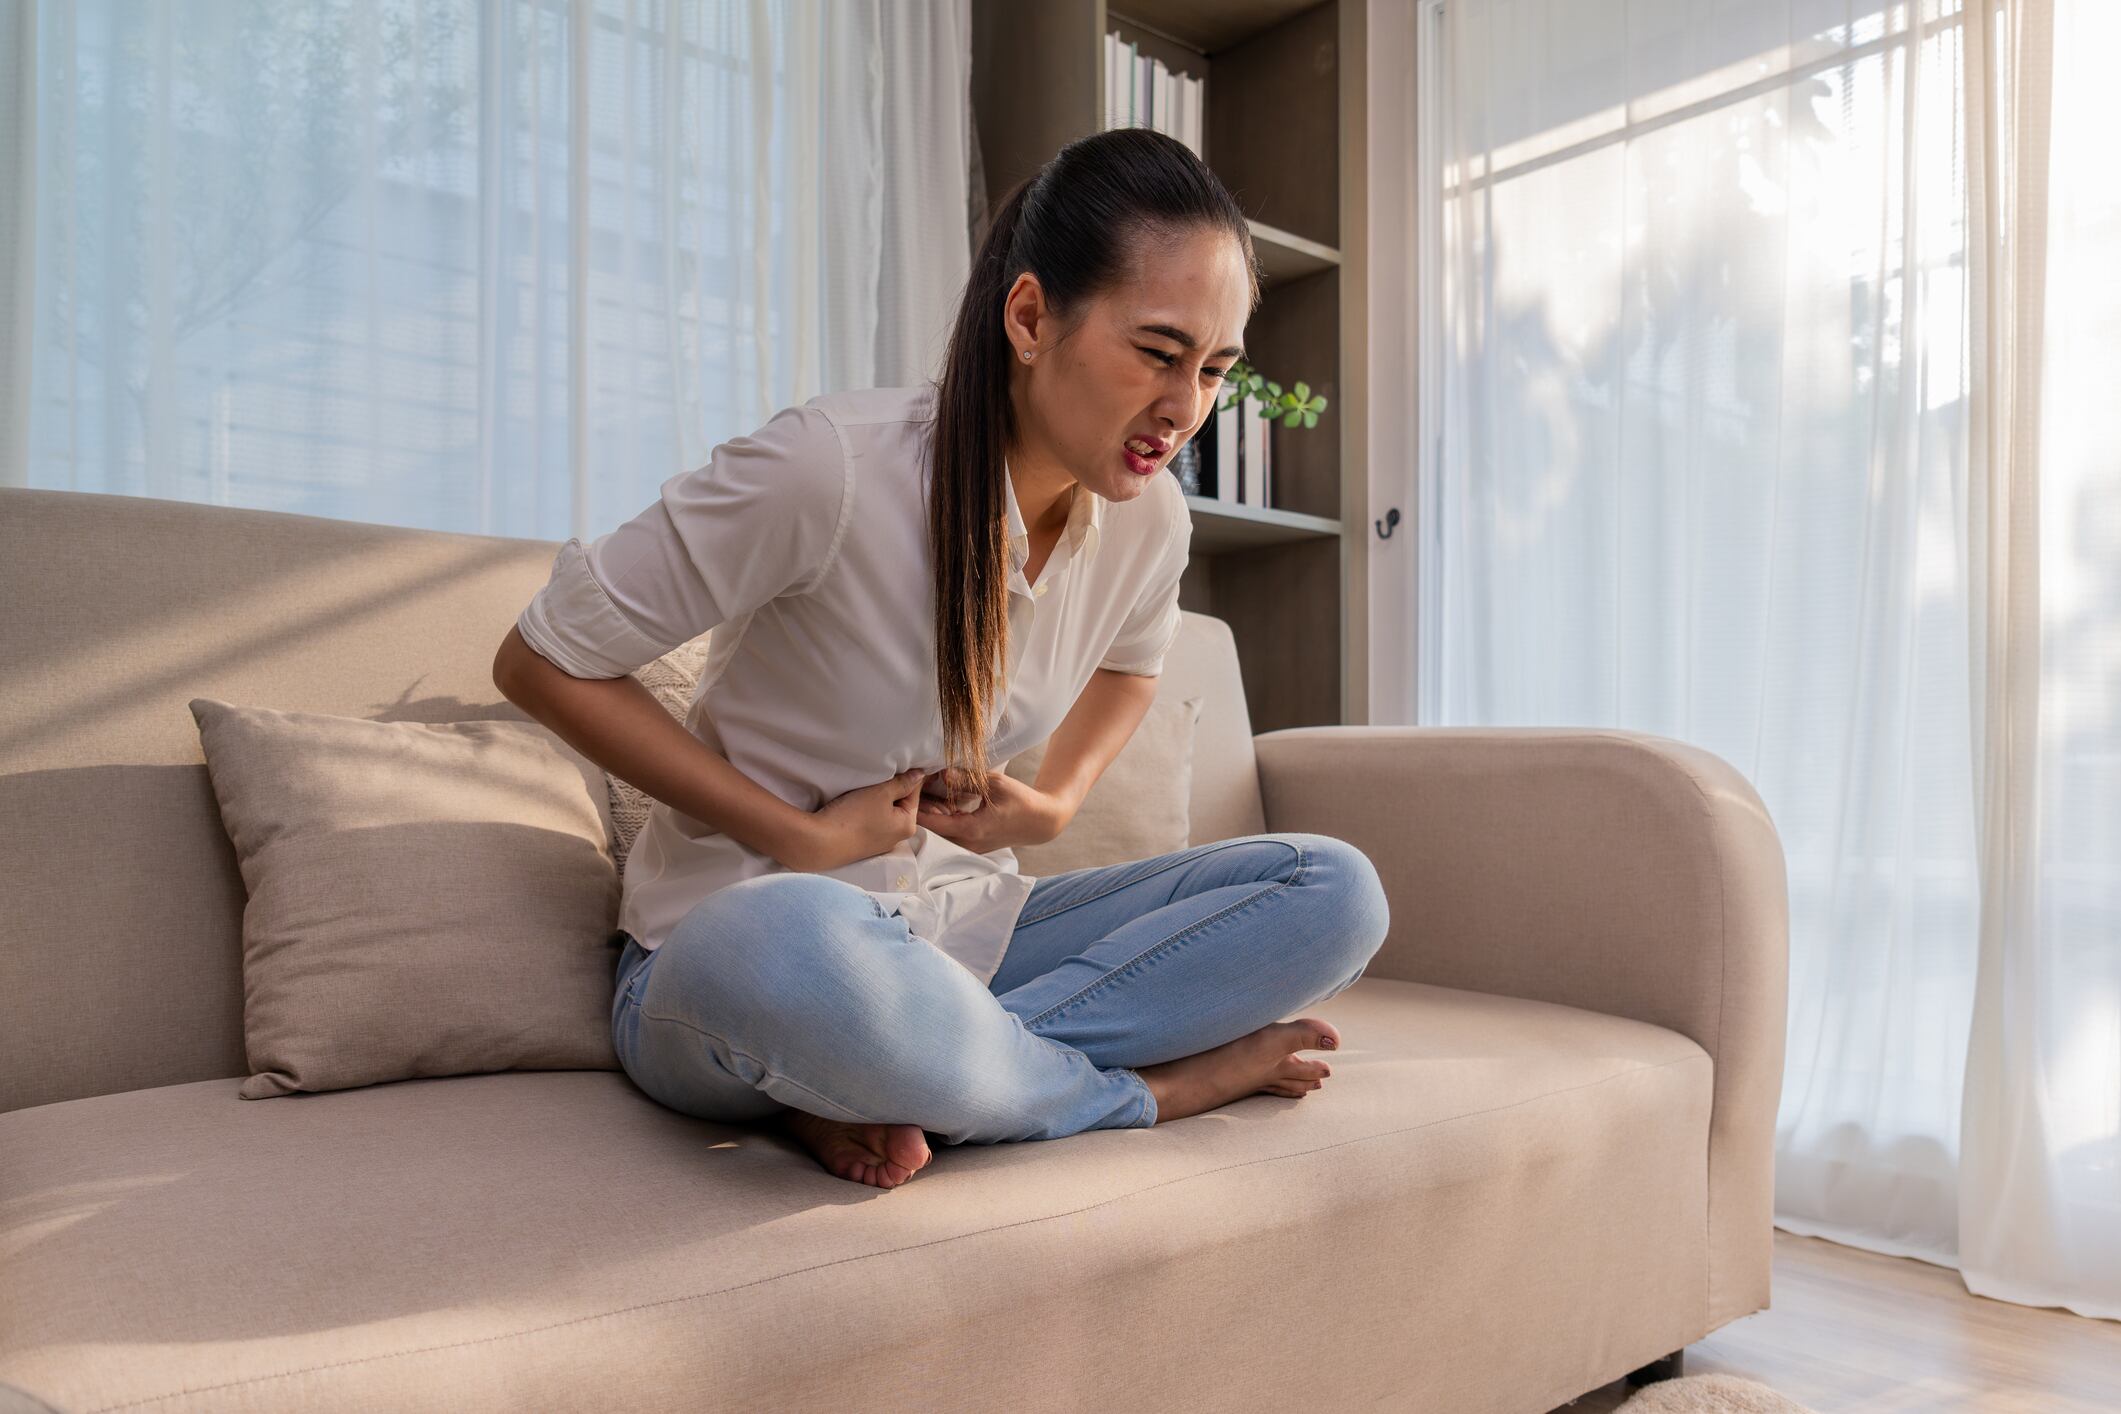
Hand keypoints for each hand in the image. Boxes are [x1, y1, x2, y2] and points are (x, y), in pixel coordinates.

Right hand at [795, 767, 926, 871]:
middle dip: (890, 788)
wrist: (820, 842)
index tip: (894, 762)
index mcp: (908, 825)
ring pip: (883, 811)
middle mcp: (897, 837)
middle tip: (878, 772)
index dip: (905, 775)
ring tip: (865, 786)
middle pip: (899, 802)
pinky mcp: (862, 843)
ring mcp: (879, 842)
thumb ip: (902, 783)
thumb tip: (920, 774)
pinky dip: (866, 809)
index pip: (914, 792)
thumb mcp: (881, 793)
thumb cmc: (854, 816)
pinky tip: (856, 802)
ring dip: (876, 798)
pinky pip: (871, 820)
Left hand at [914, 766, 1065, 853]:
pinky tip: (938, 800)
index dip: (917, 806)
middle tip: (914, 786)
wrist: (1040, 821)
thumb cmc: (1021, 801)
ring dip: (931, 813)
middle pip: (932, 829)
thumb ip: (966, 780)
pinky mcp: (973, 844)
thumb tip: (942, 772)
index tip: (909, 790)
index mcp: (971, 830)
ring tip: (924, 790)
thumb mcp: (994, 784)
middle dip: (921, 808)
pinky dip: (942, 817)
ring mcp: (970, 847)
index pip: (932, 823)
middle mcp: (967, 843)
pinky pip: (950, 832)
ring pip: (940, 831)